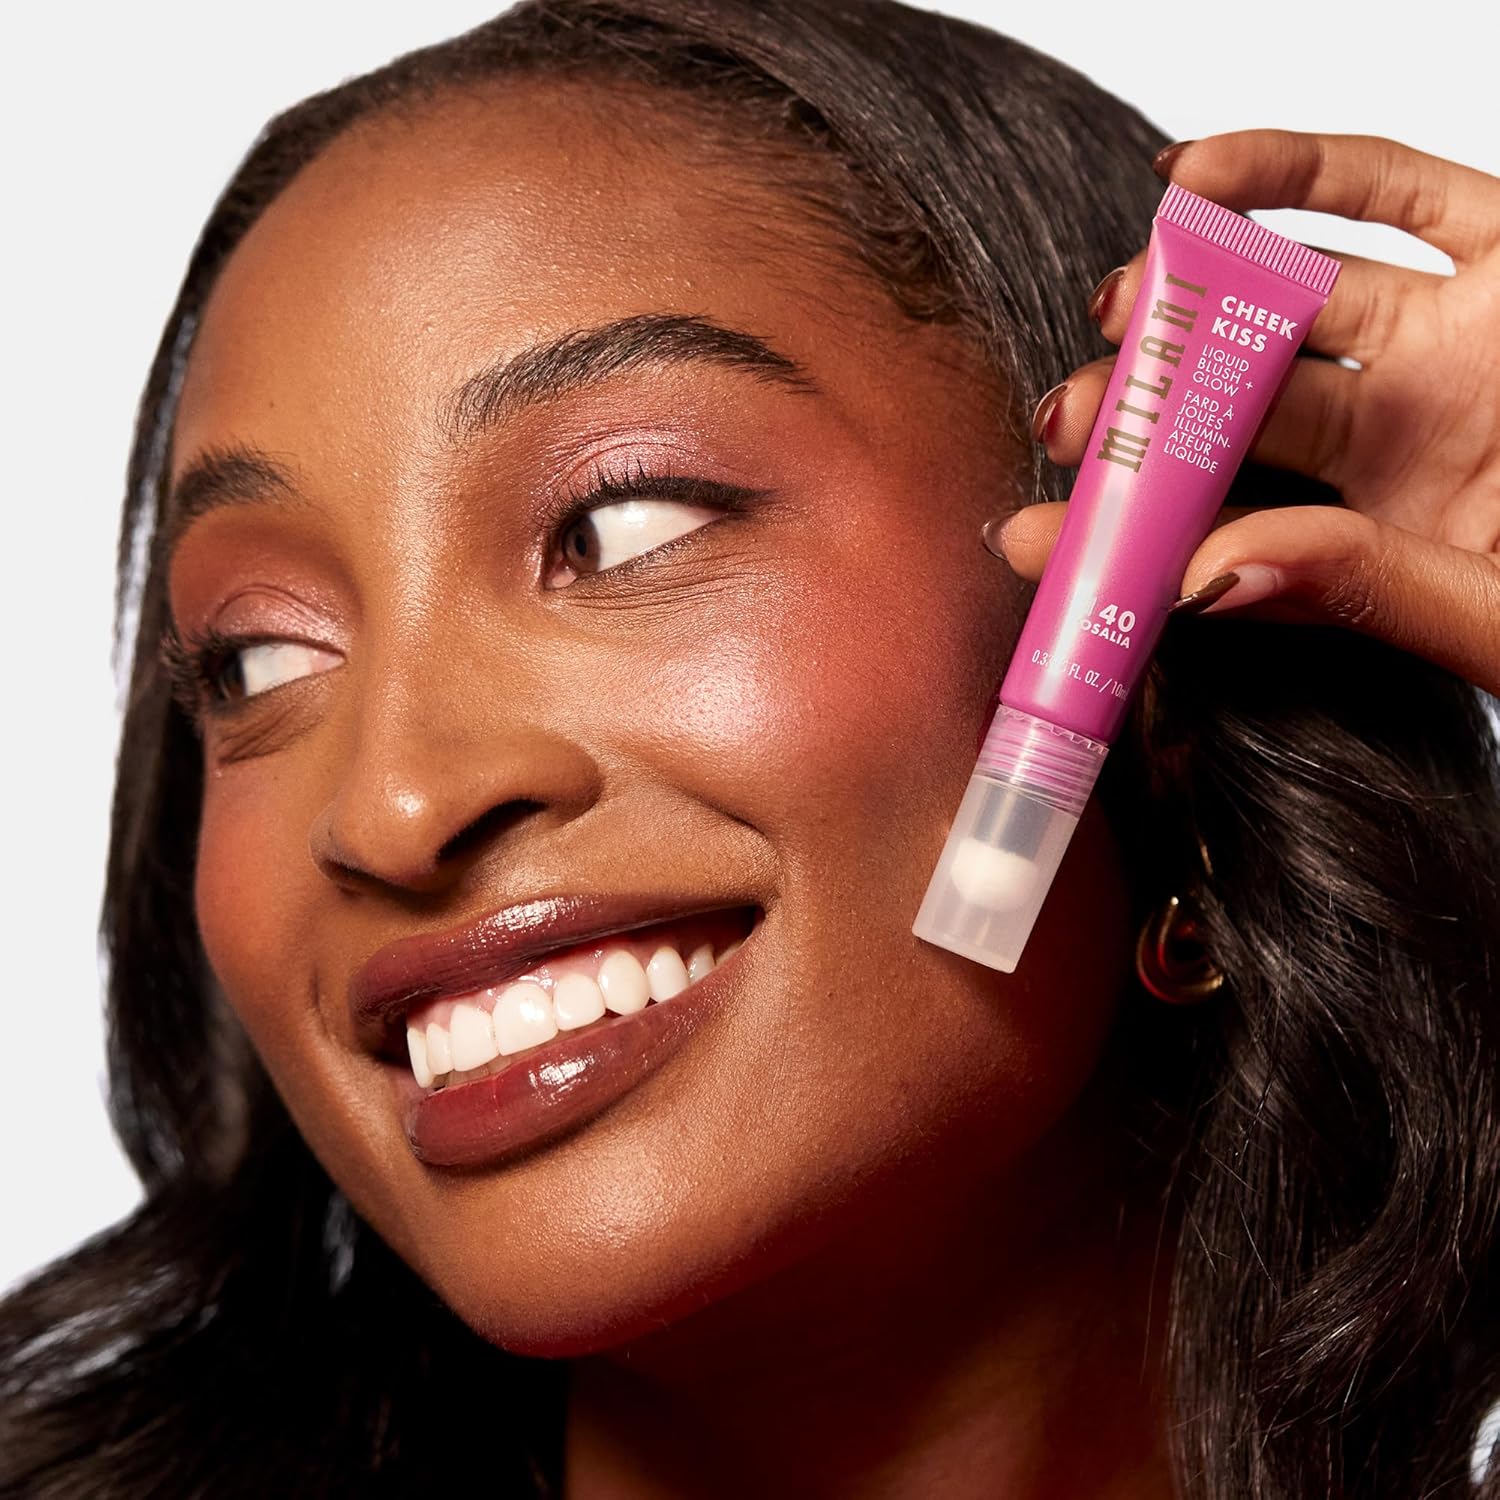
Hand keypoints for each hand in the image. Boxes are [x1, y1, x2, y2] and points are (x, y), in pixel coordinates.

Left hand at [998, 130, 1499, 697]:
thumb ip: (1373, 599)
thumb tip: (1211, 578)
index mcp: (1376, 549)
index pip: (1216, 537)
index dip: (1120, 536)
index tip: (1027, 534)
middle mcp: (1392, 442)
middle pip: (1234, 419)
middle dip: (1147, 414)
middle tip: (1075, 416)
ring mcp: (1445, 339)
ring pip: (1289, 302)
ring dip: (1194, 297)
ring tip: (1122, 303)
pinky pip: (1387, 188)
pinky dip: (1291, 169)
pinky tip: (1193, 176)